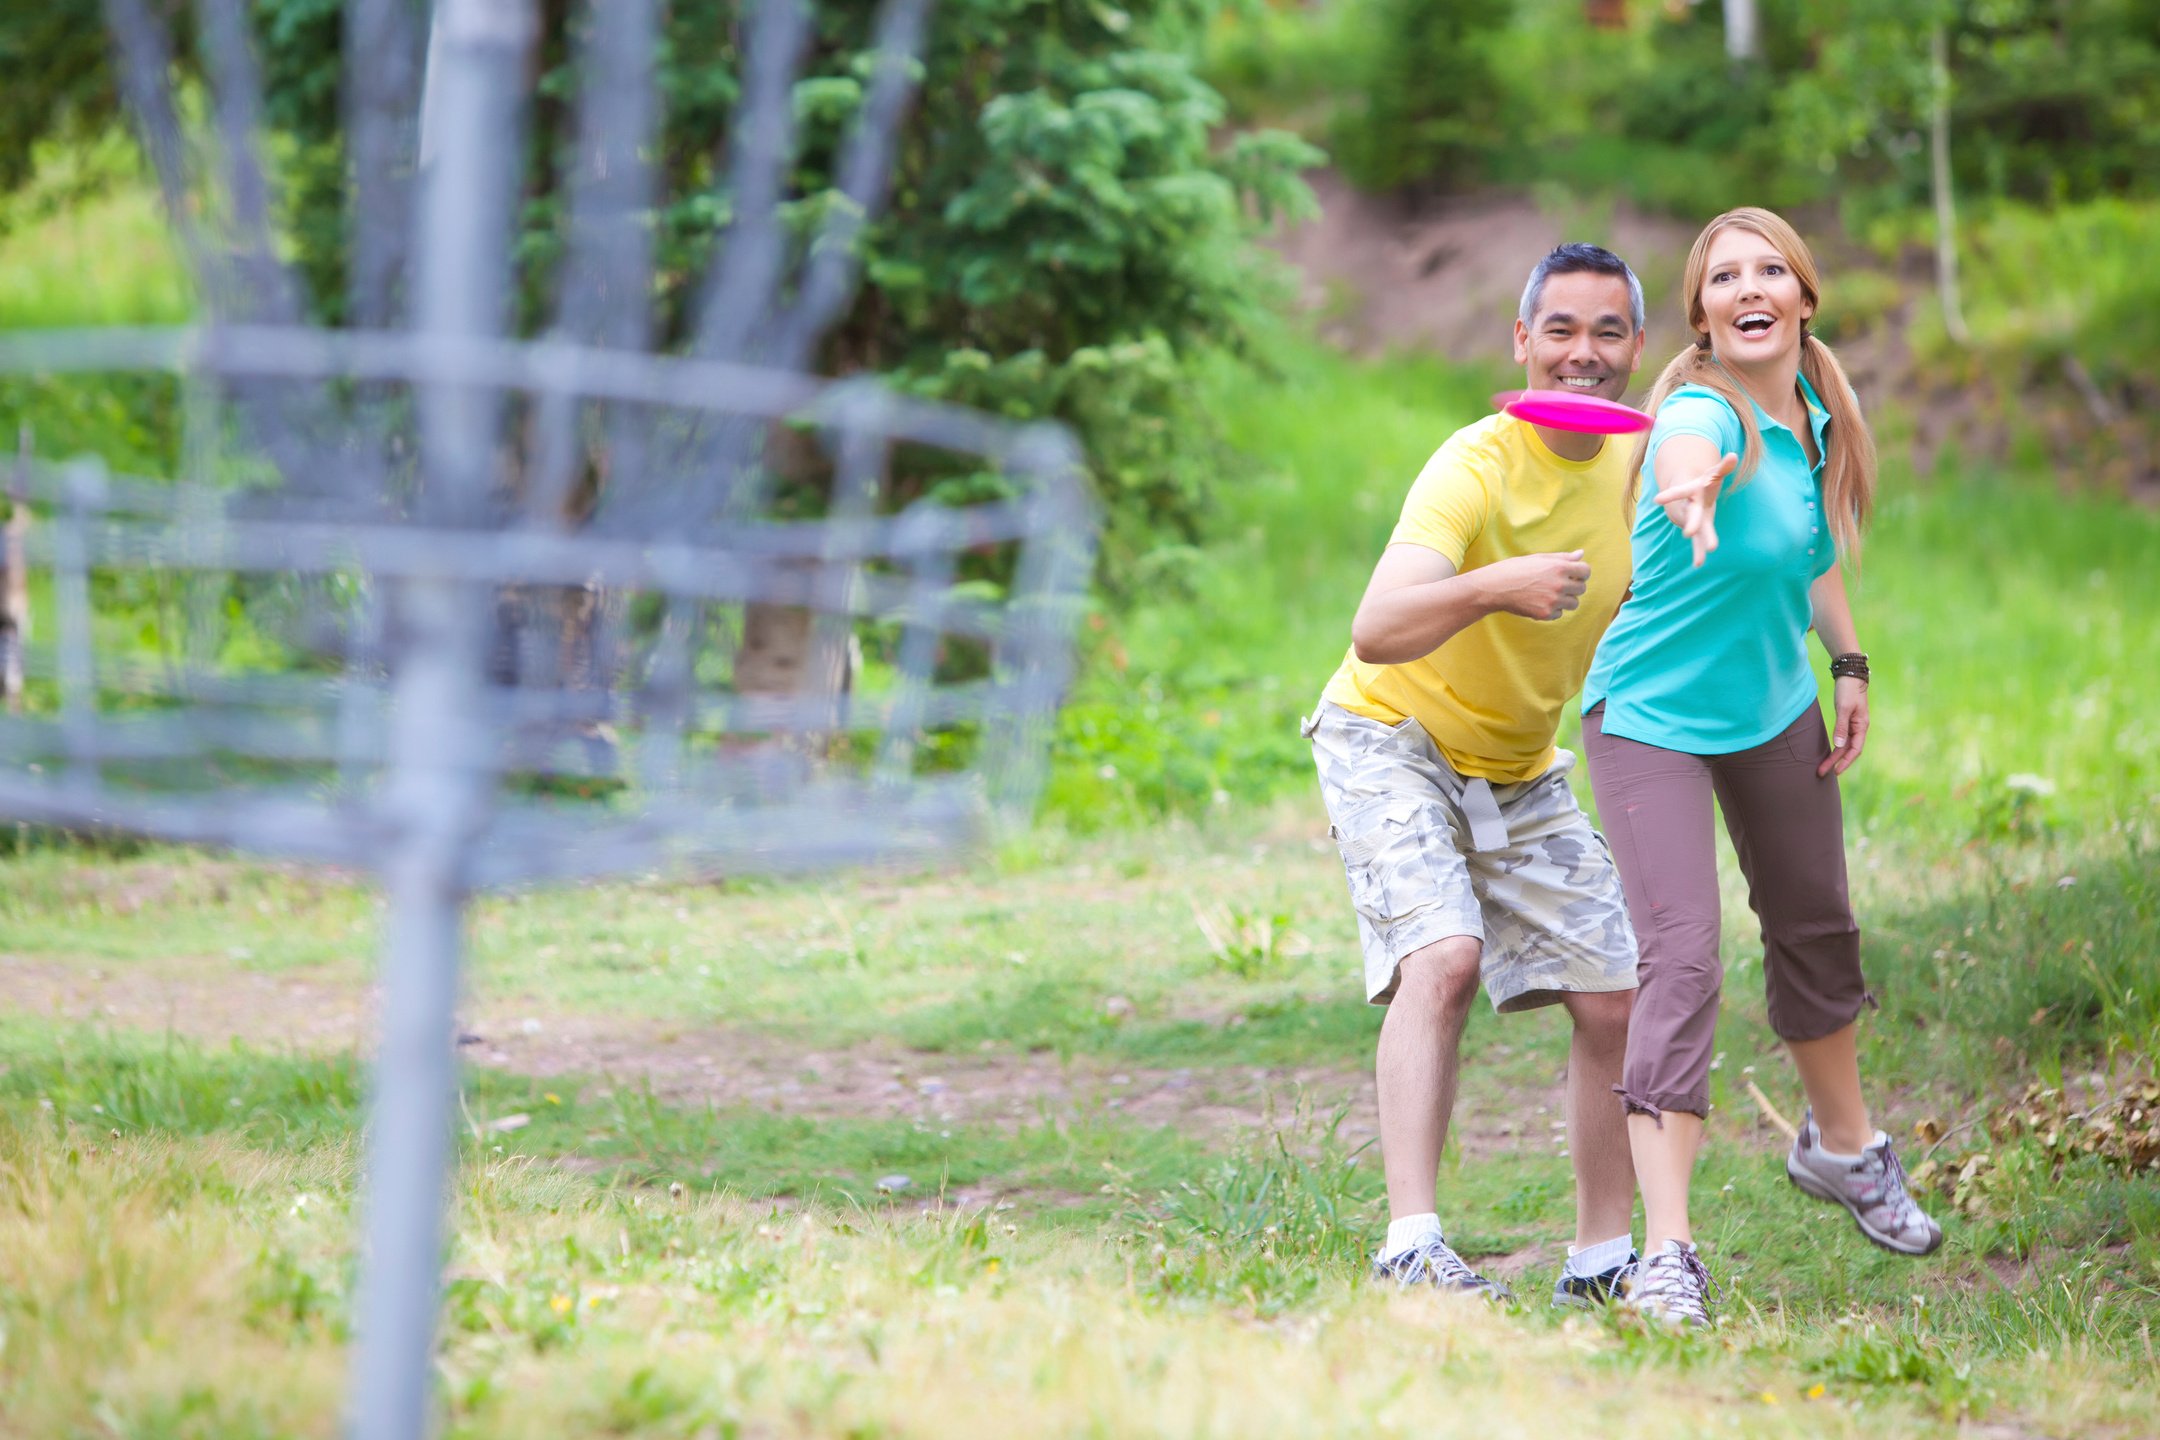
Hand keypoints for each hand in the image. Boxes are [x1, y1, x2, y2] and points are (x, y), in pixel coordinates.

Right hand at [1480, 550, 1590, 621]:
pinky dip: (1552, 610)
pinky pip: (1559, 614)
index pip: (1585, 571)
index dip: (1581, 573)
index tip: (1573, 575)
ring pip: (1573, 604)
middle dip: (1573, 587)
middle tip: (1557, 586)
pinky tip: (1539, 603)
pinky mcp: (1545, 614)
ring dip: (1565, 600)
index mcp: (1559, 567)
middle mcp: (1559, 584)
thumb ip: (1562, 558)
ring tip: (1549, 595)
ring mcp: (1552, 600)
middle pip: (1581, 589)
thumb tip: (1581, 554)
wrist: (1495, 587)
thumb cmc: (1516, 569)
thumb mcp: (1539, 558)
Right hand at [1652, 453, 1737, 567]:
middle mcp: (1691, 507)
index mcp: (1692, 492)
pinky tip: (1699, 564)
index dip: (1670, 495)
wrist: (1691, 497)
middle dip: (1691, 524)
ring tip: (1700, 561)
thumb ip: (1723, 466)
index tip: (1656, 500)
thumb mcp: (1713, 473)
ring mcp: (1695, 519)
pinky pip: (1699, 541)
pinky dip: (1699, 551)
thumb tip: (1734, 456)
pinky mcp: (1700, 528)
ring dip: (1699, 543)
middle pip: (1691, 515)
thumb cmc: (1704, 483)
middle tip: (1688, 533)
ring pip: (1697, 531)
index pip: (1681, 492)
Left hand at [1819, 674, 1867, 776]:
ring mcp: (1853, 724)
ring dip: (1834, 756)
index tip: (1835, 772)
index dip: (1845, 762)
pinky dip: (1835, 747)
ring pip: (1844, 745)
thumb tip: (1838, 745)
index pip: (1855, 750)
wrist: (1849, 675)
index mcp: (1861, 726)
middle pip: (1848, 750)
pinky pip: (1842, 738)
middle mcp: (1859, 728)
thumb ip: (1841, 726)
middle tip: (1821, 773)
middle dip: (1835, 762)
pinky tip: (1828, 752)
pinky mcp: (1846, 720)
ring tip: (1822, 767)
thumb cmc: (1848, 690)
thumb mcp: (1844, 708)